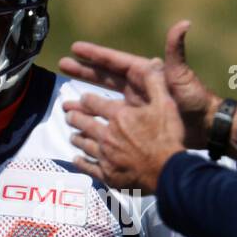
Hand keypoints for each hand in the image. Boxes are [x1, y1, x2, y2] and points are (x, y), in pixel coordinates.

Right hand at [59, 20, 219, 148]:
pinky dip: (97, 116)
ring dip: (85, 96)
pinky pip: (112, 115)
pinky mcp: (137, 119)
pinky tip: (86, 120)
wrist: (204, 127)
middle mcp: (138, 86)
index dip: (94, 54)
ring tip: (66, 99)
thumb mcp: (181, 75)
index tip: (75, 48)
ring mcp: (137, 102)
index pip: (114, 61)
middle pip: (104, 75)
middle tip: (63, 64)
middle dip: (84, 70)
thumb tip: (183, 24)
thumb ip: (176, 51)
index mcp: (145, 73)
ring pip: (104, 96)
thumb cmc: (194, 100)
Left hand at [64, 66, 185, 193]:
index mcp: (119, 116)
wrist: (168, 172)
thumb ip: (156, 84)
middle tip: (68, 114)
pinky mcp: (107, 174)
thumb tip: (154, 62)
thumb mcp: (166, 105)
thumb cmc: (168, 138)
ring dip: (76, 138)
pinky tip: (76, 159)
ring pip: (84, 144)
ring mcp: (105, 156)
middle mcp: (107, 134)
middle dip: (74, 117)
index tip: (82, 98)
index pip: (94, 103)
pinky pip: (88, 167)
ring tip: (72, 135)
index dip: (86, 100)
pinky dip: (80, 162)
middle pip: (84, 123)